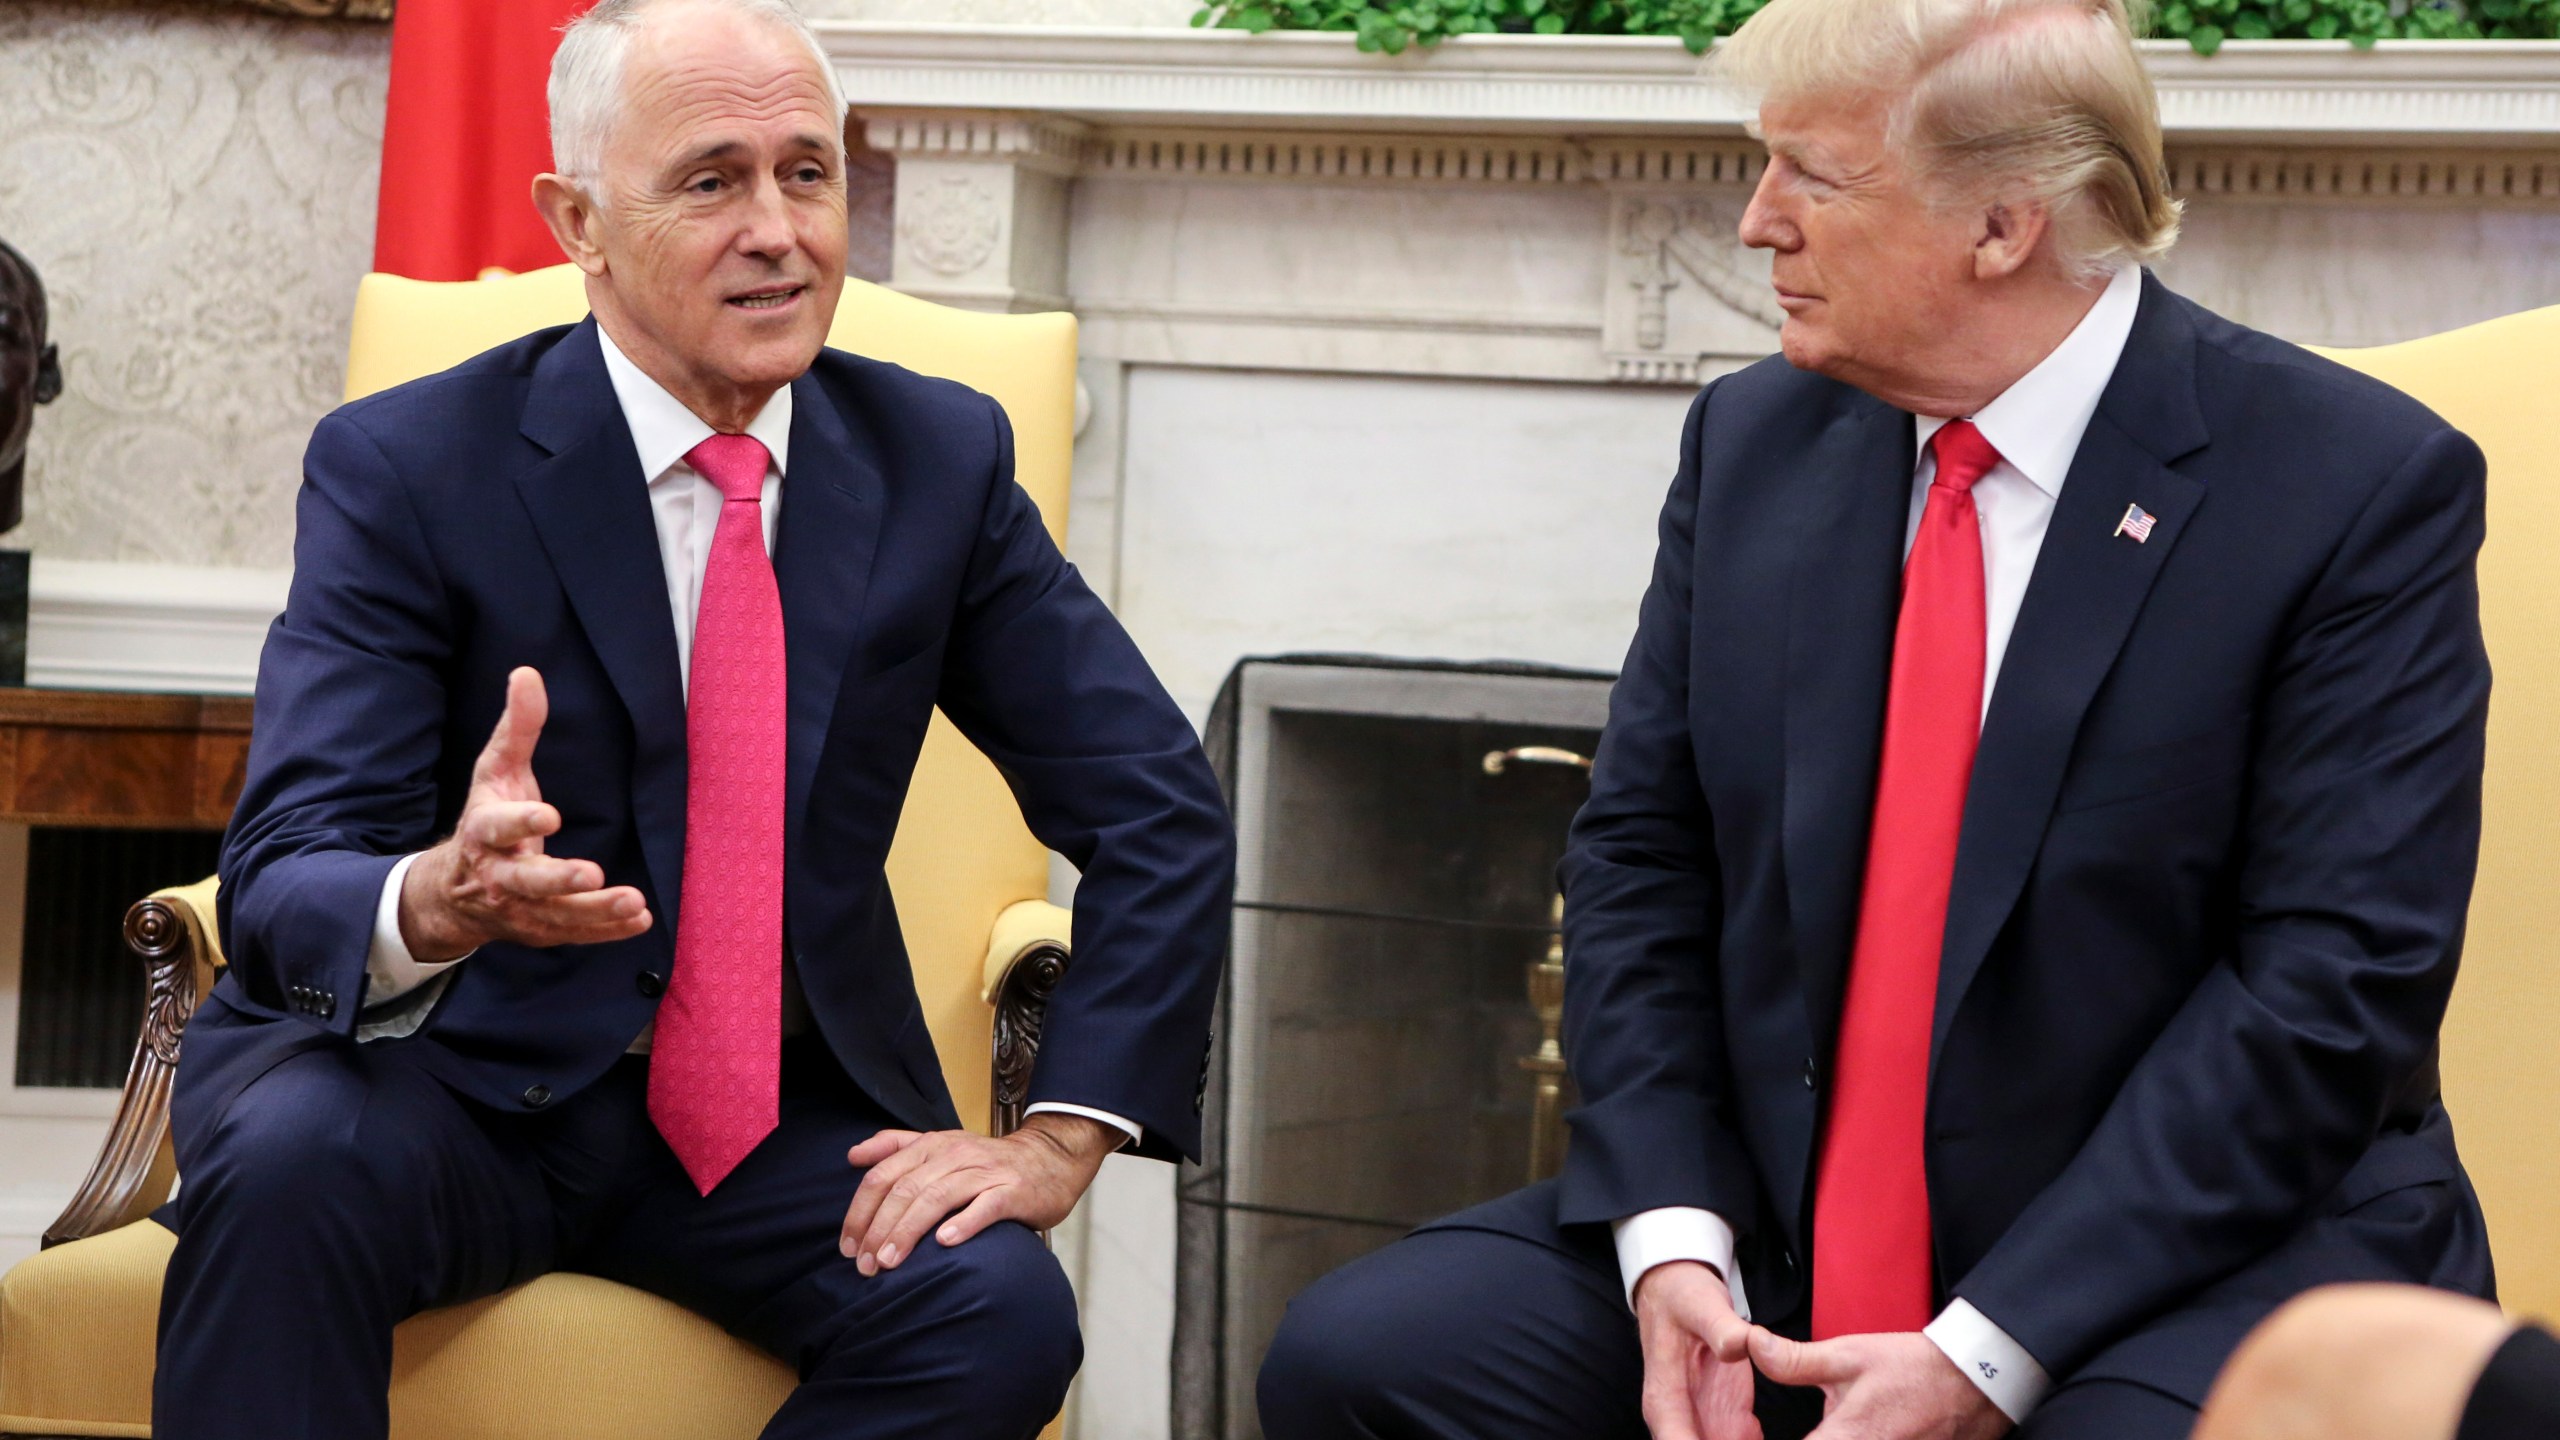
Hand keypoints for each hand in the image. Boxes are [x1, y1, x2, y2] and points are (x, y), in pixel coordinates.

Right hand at [398, 667, 652, 961]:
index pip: (497, 827)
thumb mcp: (496, 772)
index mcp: (483, 832)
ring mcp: (518, 909)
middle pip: (525, 881)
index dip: (521, 823)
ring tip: (634, 902)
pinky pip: (574, 934)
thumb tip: (527, 673)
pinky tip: (641, 921)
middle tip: (591, 874)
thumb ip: (516, 728)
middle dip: (558, 879)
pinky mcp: (540, 930)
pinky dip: (606, 931)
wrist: (455, 893)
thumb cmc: (485, 819)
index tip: (550, 816)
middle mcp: (497, 875)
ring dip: (595, 911)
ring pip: (556, 915)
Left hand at [838, 1113, 1119, 1275]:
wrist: (1051, 1158)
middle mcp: (955, 1155)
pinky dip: (964, 1223)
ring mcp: (985, 1172)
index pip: (883, 1175)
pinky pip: (985, 1205)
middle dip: (880, 1229)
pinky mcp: (1013, 1191)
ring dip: (909, 1230)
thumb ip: (896, 1146)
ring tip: (891, 1262)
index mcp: (932, 1146)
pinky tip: (946, 1242)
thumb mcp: (941, 1146)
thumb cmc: (989, 1162)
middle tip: (866, 1266)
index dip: (860, 1211)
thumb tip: (852, 1155)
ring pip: (938, 1197)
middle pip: (906, 1189)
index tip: (849, 1246)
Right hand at [1635, 1261, 1762, 1439]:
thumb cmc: (1682, 1298)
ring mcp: (1702, 1420)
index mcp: (1666, 1399)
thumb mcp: (1701, 1305)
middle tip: (1758, 1434)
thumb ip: (1722, 1328)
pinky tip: (1796, 1436)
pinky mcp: (1721, 1418)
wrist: (1679, 1292)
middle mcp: (1679, 1418)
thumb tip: (1738, 1347)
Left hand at [1747, 1329, 2010, 1439]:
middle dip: (1813, 1437)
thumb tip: (1750, 1346)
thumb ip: (1795, 1361)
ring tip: (1839, 1421)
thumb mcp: (1849, 1356)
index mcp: (1846, 1439)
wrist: (1977, 1384)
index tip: (1744, 1434)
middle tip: (1795, 1423)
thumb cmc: (1912, 1369)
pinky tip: (1861, 1429)